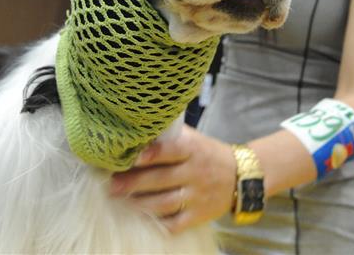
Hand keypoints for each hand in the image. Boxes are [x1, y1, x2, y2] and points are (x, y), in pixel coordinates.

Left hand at [109, 125, 236, 233]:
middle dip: (135, 182)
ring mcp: (198, 196)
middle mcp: (196, 172)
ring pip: (166, 203)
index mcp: (193, 149)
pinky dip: (158, 223)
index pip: (171, 150)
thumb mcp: (194, 139)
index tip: (130, 156)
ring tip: (121, 200)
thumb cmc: (208, 154)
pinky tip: (142, 219)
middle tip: (112, 184)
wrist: (241, 176)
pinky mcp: (199, 215)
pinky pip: (176, 223)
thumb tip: (136, 131)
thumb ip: (169, 135)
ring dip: (141, 203)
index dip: (151, 153)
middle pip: (162, 179)